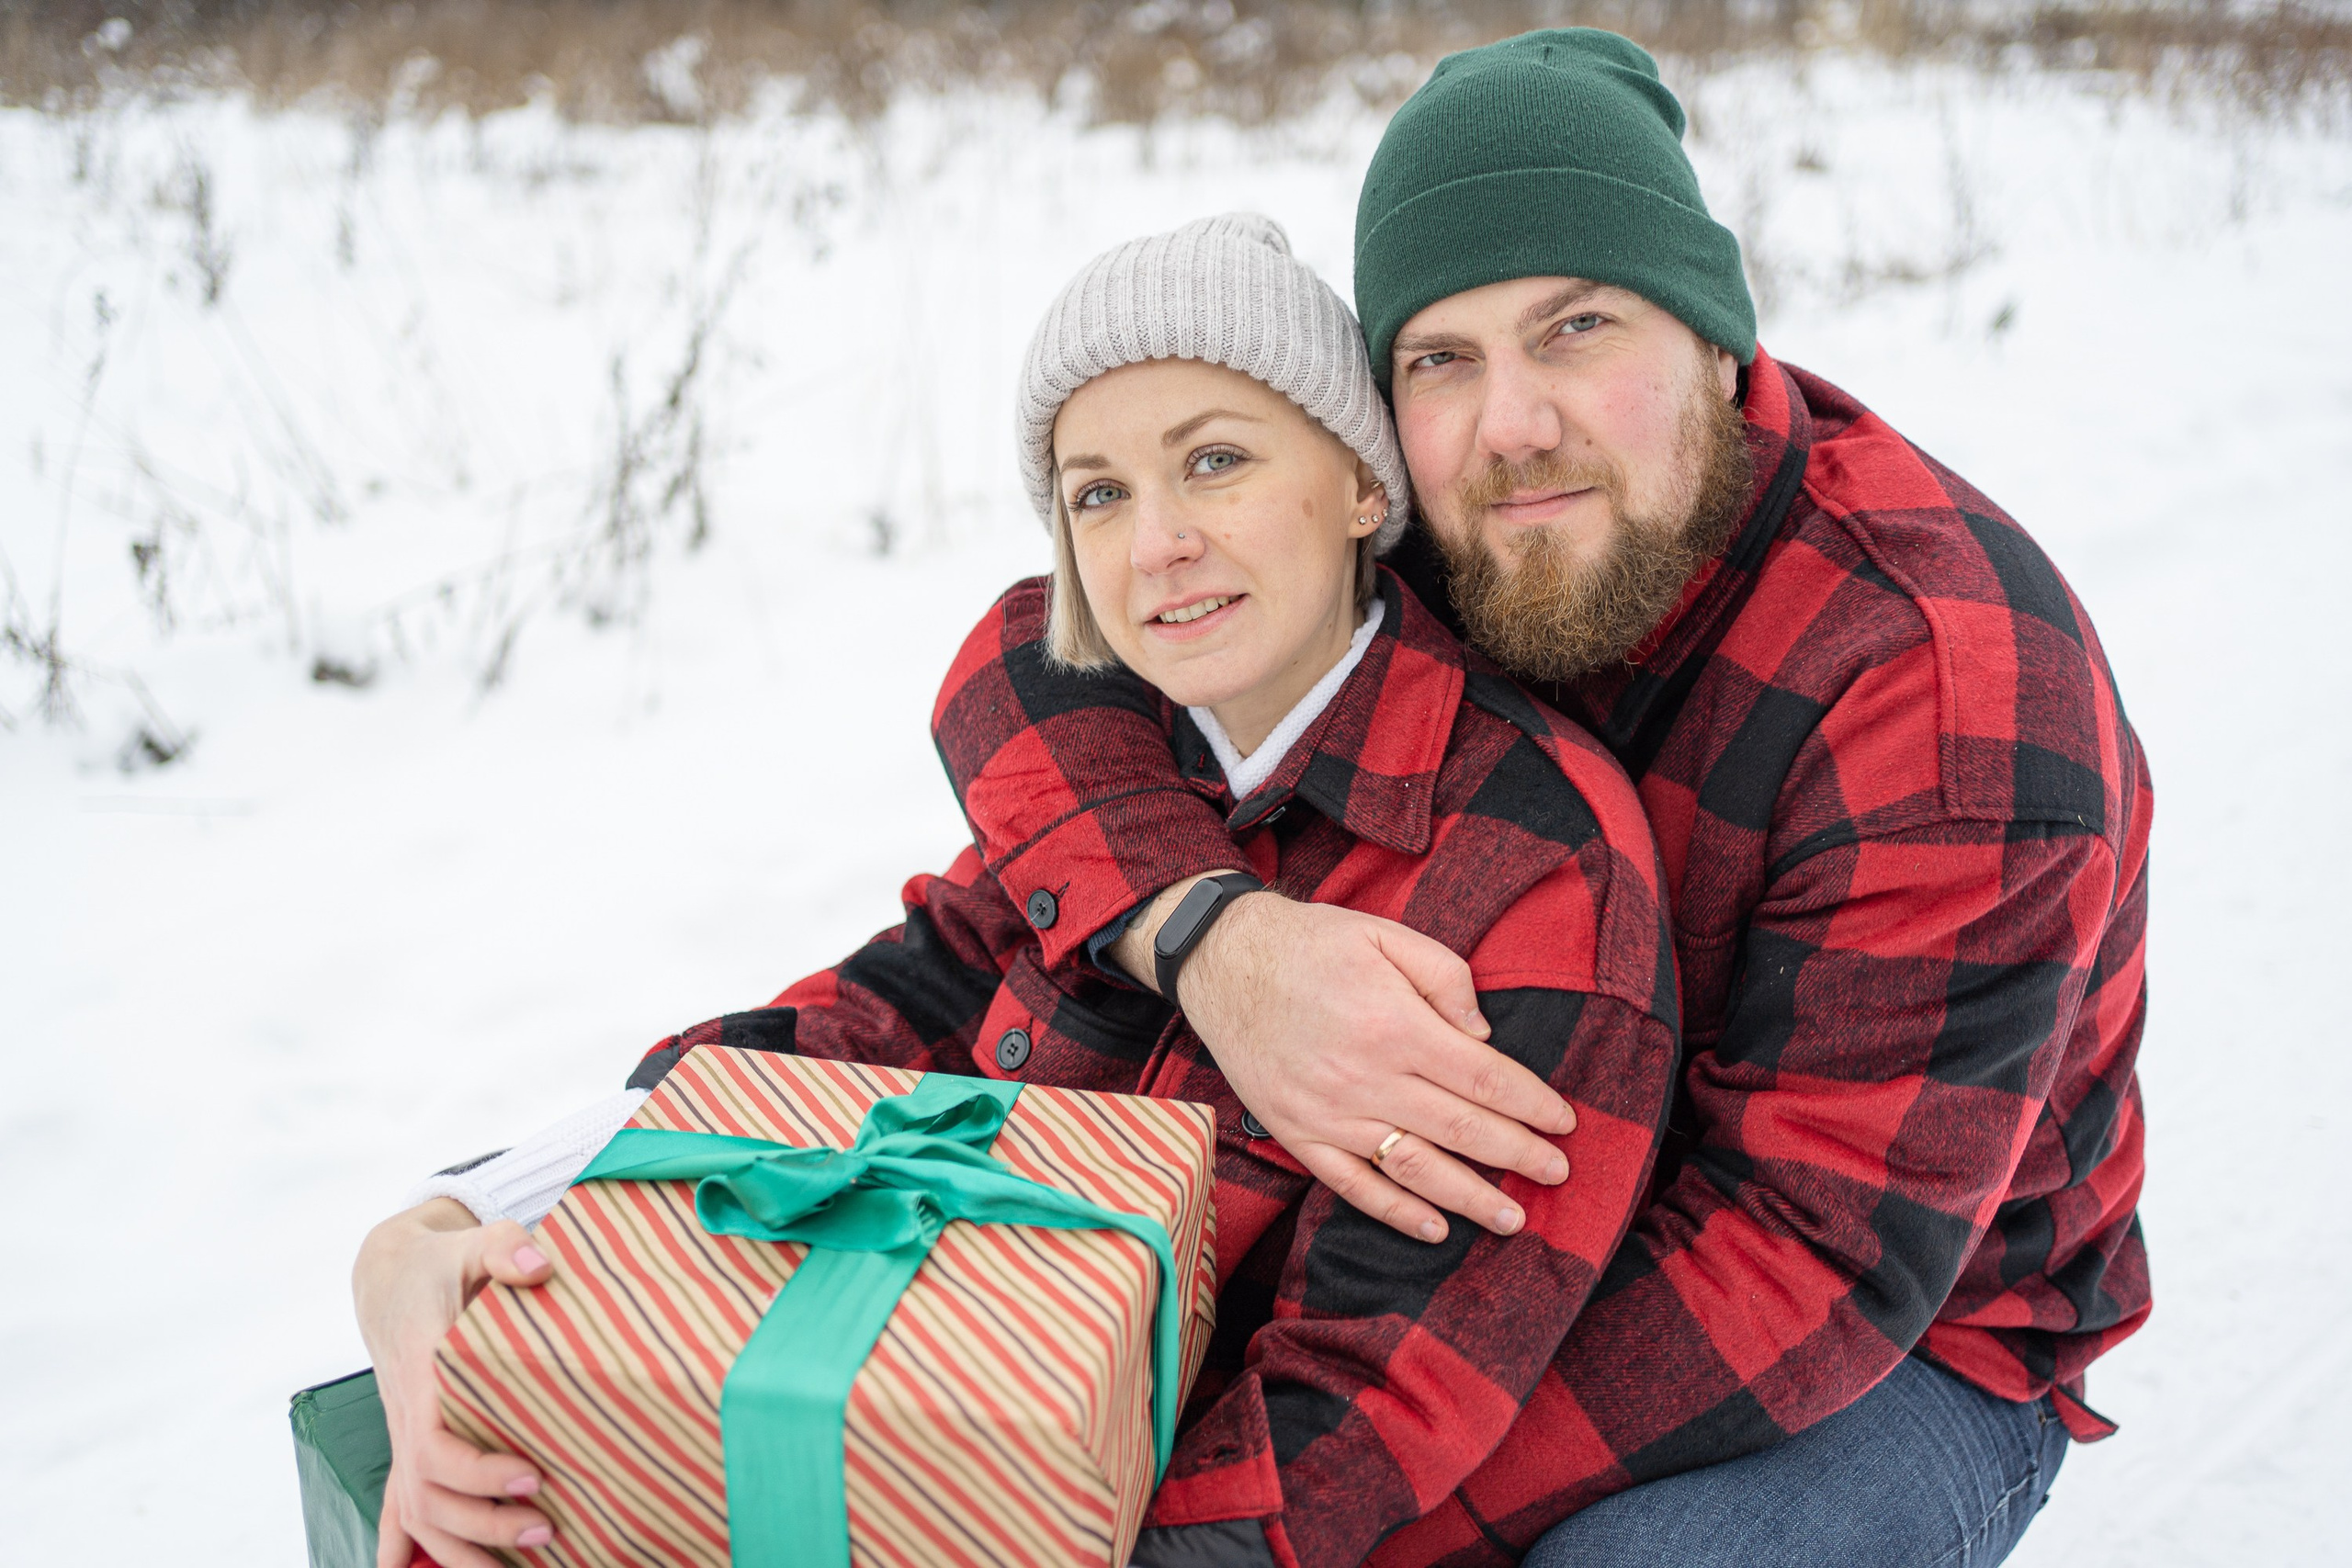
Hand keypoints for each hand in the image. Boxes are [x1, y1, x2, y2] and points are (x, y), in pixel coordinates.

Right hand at [353, 1199, 556, 1567]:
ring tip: (518, 1565)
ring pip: (413, 1510)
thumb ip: (504, 1247)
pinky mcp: (412, 1439)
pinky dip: (408, 1549)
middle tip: (545, 1529)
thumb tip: (539, 1265)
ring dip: (457, 1548)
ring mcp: (405, 1431)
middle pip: (427, 1492)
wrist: (390, 1273)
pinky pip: (401, 1505)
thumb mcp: (471, 1242)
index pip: (434, 1443)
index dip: (477, 1471)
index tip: (533, 1475)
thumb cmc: (440, 1261)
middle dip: (480, 1522)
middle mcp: (408, 1411)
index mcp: (423, 1371)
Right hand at [1117, 881, 1574, 1241]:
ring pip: (1415, 1168)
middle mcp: (1366, 1077)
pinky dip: (1397, 1213)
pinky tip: (1435, 1228)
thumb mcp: (1386, 934)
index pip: (1484, 1077)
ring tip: (1513, 1218)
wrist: (1223, 961)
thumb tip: (1484, 1036)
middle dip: (1518, 1155)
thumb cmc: (1312, 943)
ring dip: (1471, 1198)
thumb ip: (1445, 976)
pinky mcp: (1297, 1133)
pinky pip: (1354, 1185)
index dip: (1531, 1104)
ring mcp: (1329, 1113)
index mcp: (1395, 1024)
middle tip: (1558, 1172)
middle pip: (1461, 1130)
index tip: (1564, 1123)